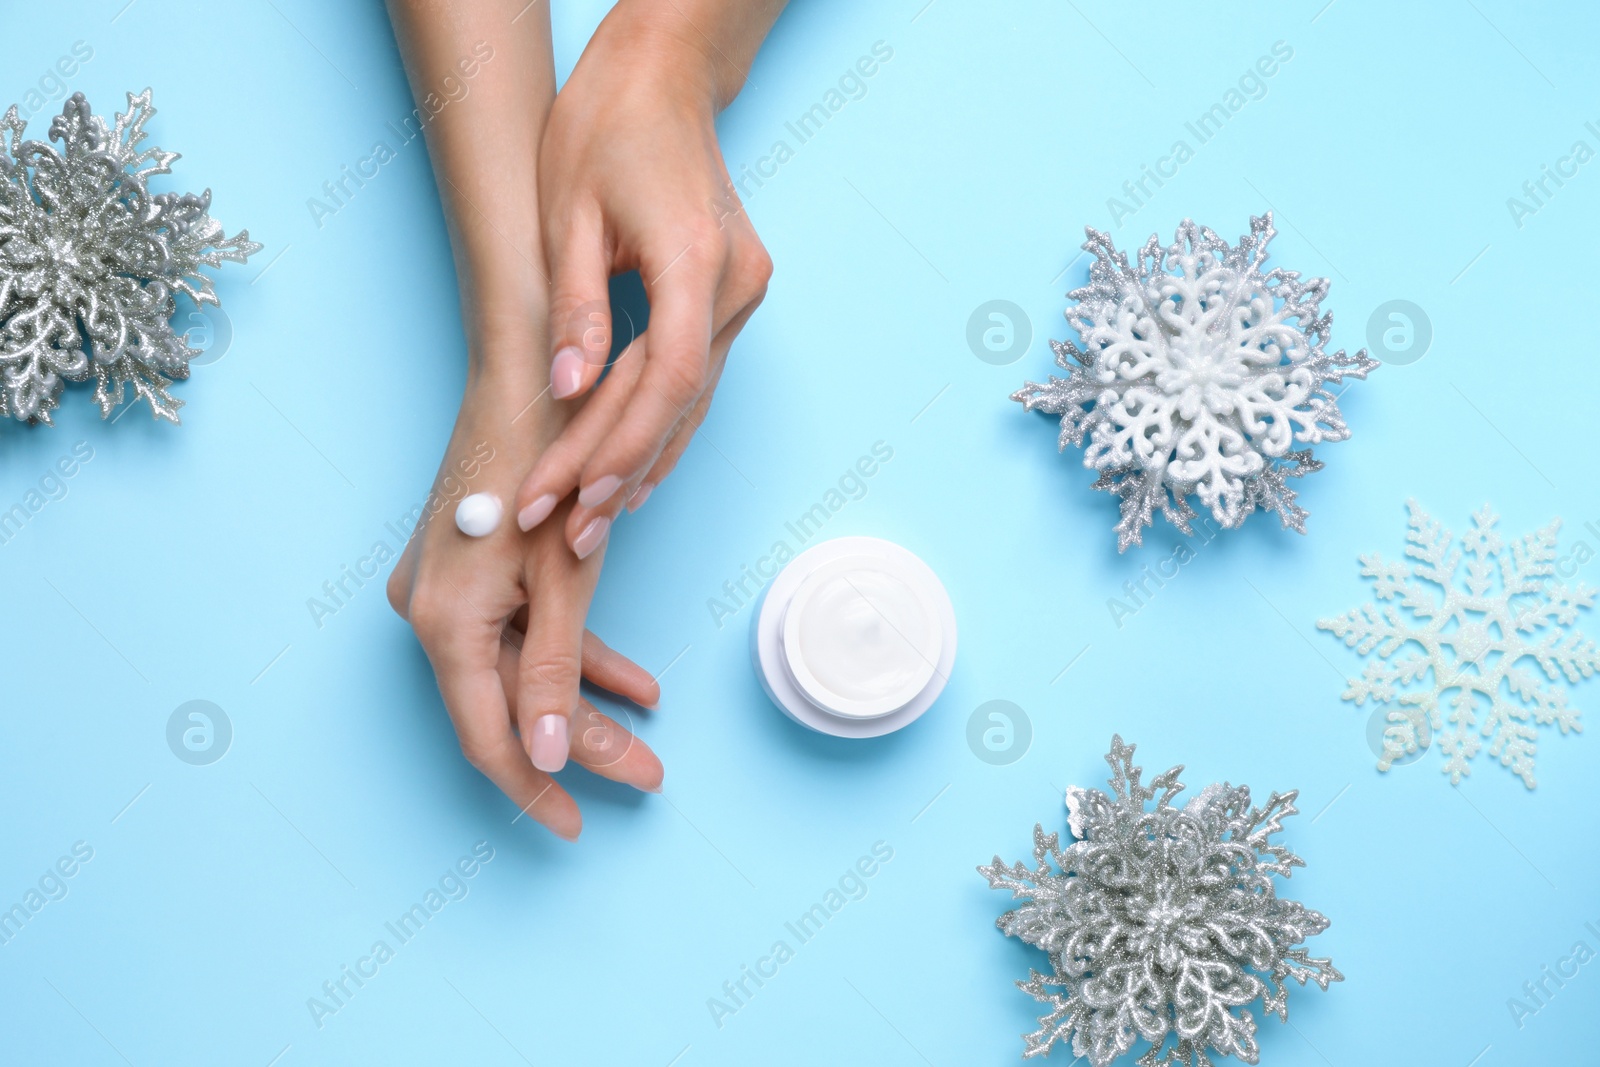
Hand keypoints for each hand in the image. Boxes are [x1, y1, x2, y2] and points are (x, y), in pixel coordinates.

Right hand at [387, 364, 662, 840]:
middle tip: (647, 777)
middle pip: (508, 705)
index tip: (578, 827)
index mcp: (441, 623)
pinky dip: (570, 653)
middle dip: (582, 746)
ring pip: (519, 669)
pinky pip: (516, 630)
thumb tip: (552, 758)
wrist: (527, 371)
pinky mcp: (467, 567)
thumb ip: (556, 676)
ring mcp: (443, 589)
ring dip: (584, 702)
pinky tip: (631, 681)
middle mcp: (427, 611)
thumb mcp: (565, 581)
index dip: (535, 788)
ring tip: (650, 735)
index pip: (488, 737)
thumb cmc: (548, 466)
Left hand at [513, 7, 774, 552]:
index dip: (623, 445)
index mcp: (696, 255)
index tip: (574, 493)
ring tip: (593, 521)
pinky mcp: (735, 296)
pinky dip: (662, 425)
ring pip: (692, 398)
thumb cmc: (605, 128)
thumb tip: (570, 389)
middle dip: (618, 468)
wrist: (661, 79)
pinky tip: (634, 473)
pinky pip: (697, 376)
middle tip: (566, 528)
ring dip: (642, 460)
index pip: (669, 375)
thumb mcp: (567, 213)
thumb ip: (574, 308)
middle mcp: (736, 282)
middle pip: (678, 398)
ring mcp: (744, 291)